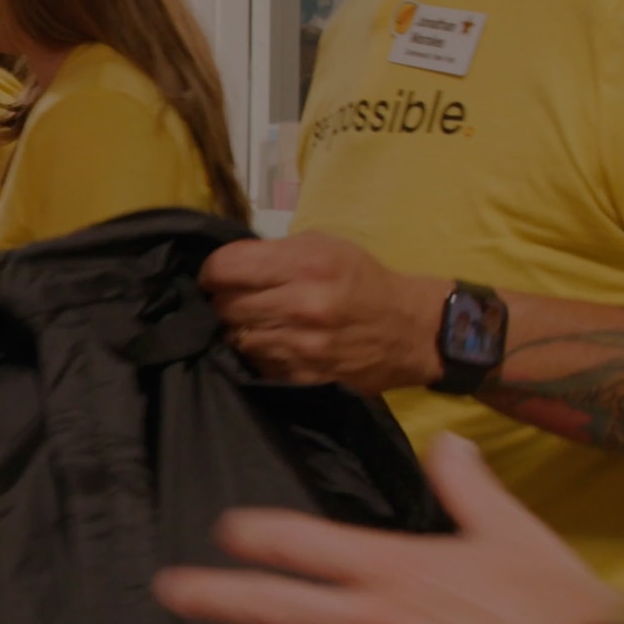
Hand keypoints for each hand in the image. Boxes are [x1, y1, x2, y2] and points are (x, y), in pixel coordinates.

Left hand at [153, 434, 618, 623]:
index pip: (299, 542)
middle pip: (272, 606)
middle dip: (211, 598)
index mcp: (393, 566)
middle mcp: (375, 622)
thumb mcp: (511, 529)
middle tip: (166, 593)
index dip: (252, 534)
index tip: (224, 532)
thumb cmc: (558, 604)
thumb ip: (467, 485)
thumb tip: (451, 440)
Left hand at [200, 233, 447, 393]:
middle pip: (224, 306)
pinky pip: (256, 363)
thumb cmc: (362, 280)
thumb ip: (273, 252)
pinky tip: (275, 342)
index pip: (224, 268)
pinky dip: (258, 353)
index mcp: (306, 266)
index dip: (212, 272)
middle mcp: (301, 306)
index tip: (217, 276)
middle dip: (224, 301)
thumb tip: (225, 266)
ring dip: (240, 329)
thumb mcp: (324, 246)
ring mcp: (301, 347)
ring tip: (260, 321)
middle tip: (239, 299)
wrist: (411, 330)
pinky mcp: (303, 377)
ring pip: (235, 337)